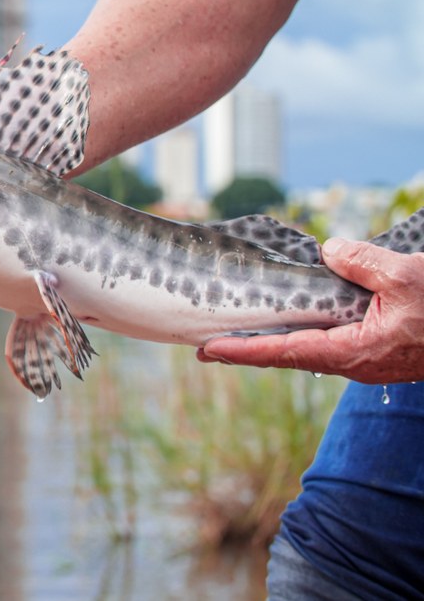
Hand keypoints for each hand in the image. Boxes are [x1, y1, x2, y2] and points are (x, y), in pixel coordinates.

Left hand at [197, 238, 423, 382]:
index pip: (284, 352)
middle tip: (209, 346)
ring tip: (242, 334)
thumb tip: (330, 251)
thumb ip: (362, 263)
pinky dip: (306, 336)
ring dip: (277, 344)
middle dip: (250, 351)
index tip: (208, 351)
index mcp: (354, 350)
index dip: (243, 352)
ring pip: (311, 352)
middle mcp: (356, 362)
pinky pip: (334, 344)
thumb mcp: (406, 276)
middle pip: (290, 356)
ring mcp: (369, 361)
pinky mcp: (381, 353)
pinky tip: (295, 324)